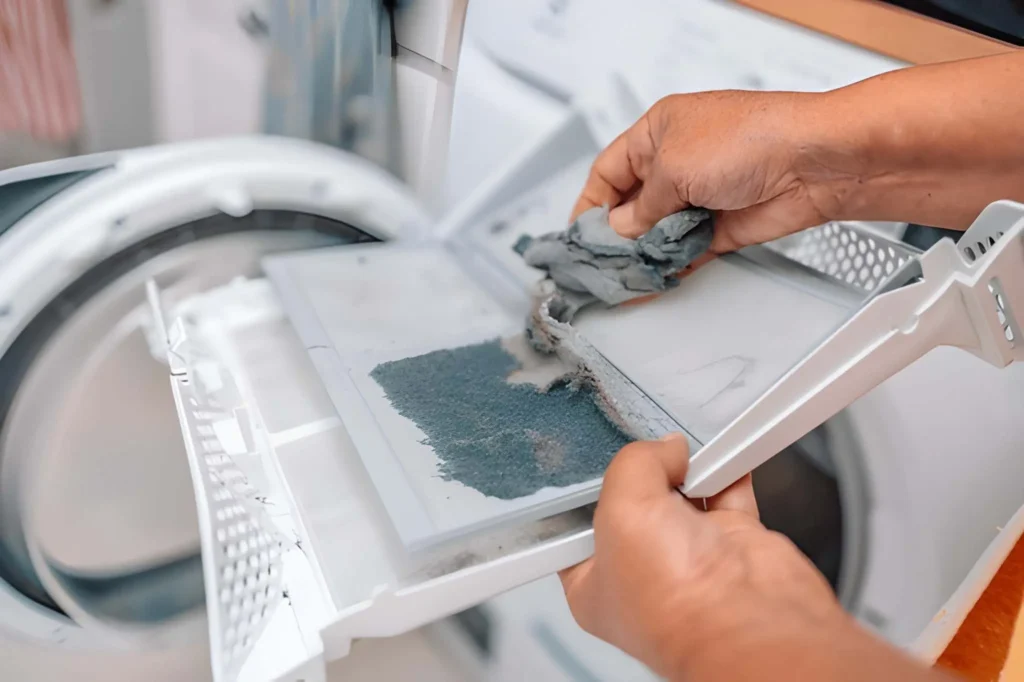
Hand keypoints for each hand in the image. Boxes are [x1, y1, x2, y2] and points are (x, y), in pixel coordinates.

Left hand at [559, 435, 948, 680]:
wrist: (759, 625)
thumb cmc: (681, 603)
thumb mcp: (623, 510)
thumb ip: (633, 465)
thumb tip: (661, 449)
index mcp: (597, 581)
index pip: (578, 524)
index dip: (582, 488)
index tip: (581, 455)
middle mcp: (645, 568)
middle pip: (634, 498)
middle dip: (643, 470)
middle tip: (640, 443)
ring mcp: (692, 553)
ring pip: (682, 490)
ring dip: (687, 465)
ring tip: (683, 444)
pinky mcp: (735, 540)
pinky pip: (727, 490)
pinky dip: (727, 469)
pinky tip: (722, 448)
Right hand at [572, 52, 1023, 244]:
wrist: (815, 162)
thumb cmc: (748, 139)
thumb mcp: (672, 168)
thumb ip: (640, 208)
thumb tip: (618, 230)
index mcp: (658, 132)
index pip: (609, 170)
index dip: (591, 204)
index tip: (578, 237)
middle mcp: (678, 162)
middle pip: (632, 205)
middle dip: (614, 236)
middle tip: (595, 266)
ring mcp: (701, 195)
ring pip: (658, 233)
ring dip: (641, 256)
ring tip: (620, 281)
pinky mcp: (722, 226)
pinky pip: (685, 251)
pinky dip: (669, 267)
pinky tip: (652, 282)